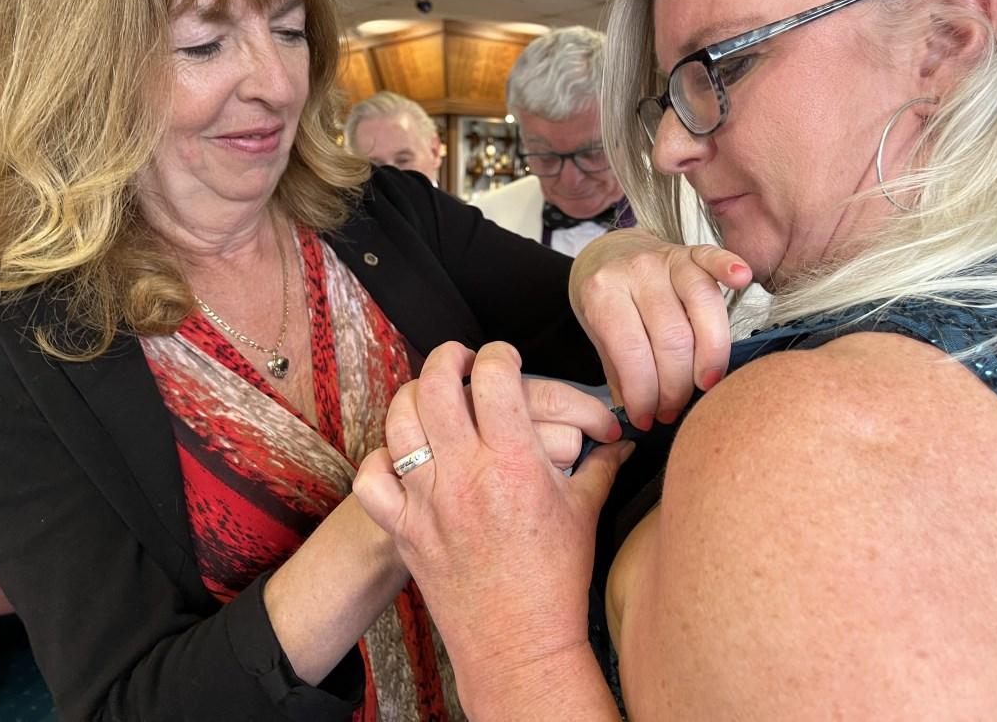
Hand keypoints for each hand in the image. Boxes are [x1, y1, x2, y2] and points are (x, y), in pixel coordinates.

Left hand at [353, 342, 633, 705]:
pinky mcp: (404, 528)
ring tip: (430, 396)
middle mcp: (465, 474)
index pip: (494, 377)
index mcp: (514, 463)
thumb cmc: (555, 581)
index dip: (499, 354)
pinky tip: (401, 455)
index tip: (505, 358)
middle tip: (461, 360)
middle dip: (448, 358)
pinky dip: (380, 459)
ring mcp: (428, 500)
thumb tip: (624, 442)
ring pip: (399, 421)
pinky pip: (372, 479)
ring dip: (412, 397)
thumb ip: (603, 467)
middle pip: (435, 384)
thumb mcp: (585, 513)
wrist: (519, 642)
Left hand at [568, 230, 752, 428]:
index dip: (644, 394)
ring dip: (710, 357)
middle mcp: (636, 272)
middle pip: (672, 338)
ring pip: (702, 308)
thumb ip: (619, 372)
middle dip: (677, 386)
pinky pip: (715, 258)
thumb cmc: (604, 303)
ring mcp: (666, 259)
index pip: (632, 352)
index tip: (648, 419)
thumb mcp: (597, 336)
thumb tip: (640, 419)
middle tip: (673, 410)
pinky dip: (730, 268)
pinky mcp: (691, 252)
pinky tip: (742, 280)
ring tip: (705, 386)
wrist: (604, 254)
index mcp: (603, 294)